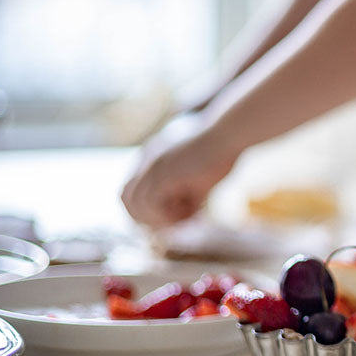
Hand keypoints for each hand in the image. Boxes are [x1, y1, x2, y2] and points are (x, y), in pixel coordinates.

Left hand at [121, 114, 239, 227]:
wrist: (231, 133)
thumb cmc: (222, 151)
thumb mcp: (200, 176)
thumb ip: (187, 192)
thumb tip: (186, 215)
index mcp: (152, 155)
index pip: (132, 189)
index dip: (145, 209)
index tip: (169, 218)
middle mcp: (146, 158)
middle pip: (125, 196)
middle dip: (145, 217)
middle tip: (173, 223)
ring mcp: (152, 163)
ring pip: (135, 202)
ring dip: (157, 217)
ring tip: (183, 217)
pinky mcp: (162, 170)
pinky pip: (150, 202)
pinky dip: (166, 214)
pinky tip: (188, 211)